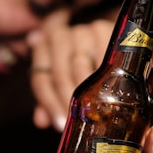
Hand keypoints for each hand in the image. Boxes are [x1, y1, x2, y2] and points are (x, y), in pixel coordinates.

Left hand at [27, 16, 111, 130]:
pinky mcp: (103, 28)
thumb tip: (41, 121)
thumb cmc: (80, 63)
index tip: (60, 124)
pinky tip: (111, 92)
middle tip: (79, 120)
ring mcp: (80, 31)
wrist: (110, 36)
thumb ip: (50, 98)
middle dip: (68, 100)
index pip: (41, 79)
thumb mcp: (62, 79)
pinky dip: (106, 77)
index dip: (49, 104)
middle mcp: (59, 36)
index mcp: (42, 48)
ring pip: (79, 65)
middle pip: (60, 72)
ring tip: (94, 111)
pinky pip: (102, 58)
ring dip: (87, 92)